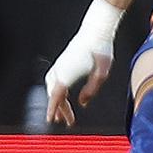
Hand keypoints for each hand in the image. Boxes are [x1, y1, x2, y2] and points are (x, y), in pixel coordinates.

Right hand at [44, 0, 122, 127]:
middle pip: (54, 94)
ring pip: (52, 87)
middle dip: (59, 108)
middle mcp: (60, 69)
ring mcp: (60, 64)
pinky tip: (63, 95)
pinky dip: (57, 90)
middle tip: (67, 121)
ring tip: (63, 111)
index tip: (51, 119)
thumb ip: (91, 90)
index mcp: (67, 74)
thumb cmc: (100, 50)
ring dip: (57, 100)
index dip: (53, 109)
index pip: (56, 96)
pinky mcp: (62, 61)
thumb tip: (82, 103)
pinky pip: (55, 80)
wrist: (96, 31)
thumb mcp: (101, 74)